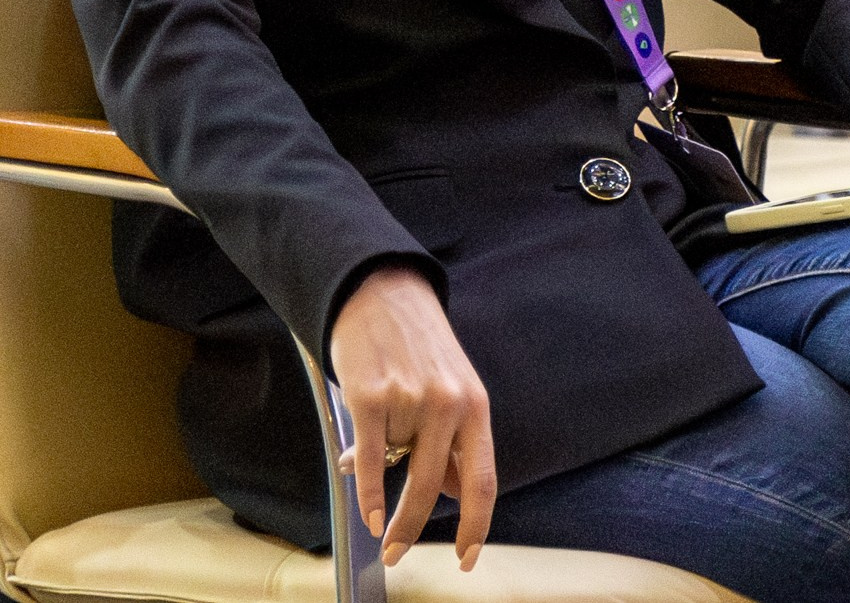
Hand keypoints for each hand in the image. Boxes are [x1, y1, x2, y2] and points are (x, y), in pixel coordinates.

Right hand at [329, 265, 495, 570]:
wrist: (381, 292)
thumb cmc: (417, 345)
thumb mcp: (452, 390)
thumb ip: (453, 442)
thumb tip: (453, 495)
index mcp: (475, 406)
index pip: (483, 480)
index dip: (475, 526)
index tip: (466, 558)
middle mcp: (448, 403)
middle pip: (432, 486)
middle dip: (413, 529)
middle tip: (399, 553)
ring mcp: (410, 399)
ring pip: (393, 464)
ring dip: (380, 479)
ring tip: (375, 487)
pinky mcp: (371, 396)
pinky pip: (368, 460)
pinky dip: (367, 494)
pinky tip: (370, 516)